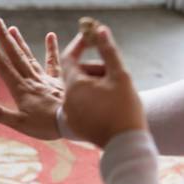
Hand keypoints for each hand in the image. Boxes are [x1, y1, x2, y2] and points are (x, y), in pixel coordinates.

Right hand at [0, 18, 63, 139]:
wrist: (73, 123)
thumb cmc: (46, 126)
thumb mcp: (19, 123)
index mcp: (21, 89)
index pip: (4, 66)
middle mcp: (32, 80)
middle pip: (16, 56)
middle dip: (5, 39)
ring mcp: (46, 79)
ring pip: (30, 57)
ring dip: (20, 42)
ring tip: (13, 28)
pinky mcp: (59, 81)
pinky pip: (55, 62)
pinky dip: (52, 49)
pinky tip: (50, 35)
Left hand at [61, 26, 146, 147]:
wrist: (124, 144)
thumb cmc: (124, 109)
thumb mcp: (120, 75)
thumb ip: (108, 52)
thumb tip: (100, 31)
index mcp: (74, 86)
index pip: (68, 58)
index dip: (79, 46)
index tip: (91, 40)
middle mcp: (66, 99)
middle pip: (76, 75)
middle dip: (94, 70)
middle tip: (113, 74)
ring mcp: (69, 113)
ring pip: (78, 90)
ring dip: (93, 85)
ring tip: (112, 92)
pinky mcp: (74, 124)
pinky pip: (79, 105)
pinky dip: (91, 100)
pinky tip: (107, 106)